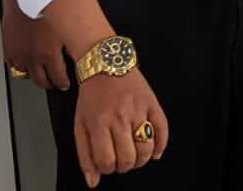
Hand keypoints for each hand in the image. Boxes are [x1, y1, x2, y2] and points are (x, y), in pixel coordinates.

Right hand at [2, 0, 68, 90]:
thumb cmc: (47, 5)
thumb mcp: (66, 26)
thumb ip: (70, 43)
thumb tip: (80, 49)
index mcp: (49, 54)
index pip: (58, 79)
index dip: (63, 83)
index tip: (65, 84)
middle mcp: (33, 59)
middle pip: (40, 81)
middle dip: (48, 83)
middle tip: (53, 82)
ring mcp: (19, 55)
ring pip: (25, 75)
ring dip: (33, 75)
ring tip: (39, 72)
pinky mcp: (8, 48)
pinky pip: (13, 65)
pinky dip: (19, 66)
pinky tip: (24, 63)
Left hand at [73, 68, 168, 187]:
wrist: (105, 63)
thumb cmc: (92, 95)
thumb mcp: (80, 124)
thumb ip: (85, 155)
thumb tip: (93, 182)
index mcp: (99, 123)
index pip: (107, 161)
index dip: (107, 168)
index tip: (106, 163)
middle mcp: (120, 117)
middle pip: (128, 158)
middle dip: (124, 166)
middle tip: (121, 159)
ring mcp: (138, 109)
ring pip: (146, 148)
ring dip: (141, 159)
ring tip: (135, 155)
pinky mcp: (151, 102)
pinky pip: (163, 128)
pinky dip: (161, 145)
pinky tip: (155, 152)